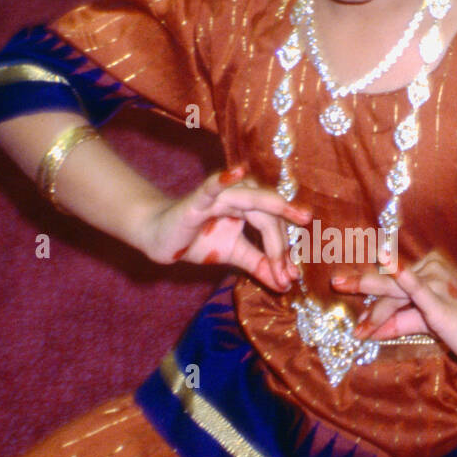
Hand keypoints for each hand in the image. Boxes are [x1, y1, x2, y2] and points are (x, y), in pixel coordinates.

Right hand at [138, 164, 311, 292]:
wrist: (160, 240)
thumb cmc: (197, 240)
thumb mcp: (234, 255)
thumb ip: (259, 265)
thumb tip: (285, 284)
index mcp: (248, 208)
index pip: (272, 225)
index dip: (282, 251)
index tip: (290, 277)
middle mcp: (237, 197)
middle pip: (267, 214)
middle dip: (281, 241)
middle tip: (291, 268)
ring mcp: (217, 196)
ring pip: (250, 198)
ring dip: (272, 207)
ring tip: (296, 214)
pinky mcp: (196, 200)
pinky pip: (212, 186)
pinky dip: (225, 178)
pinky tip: (240, 172)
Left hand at [330, 252, 456, 367]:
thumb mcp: (425, 323)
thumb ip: (400, 323)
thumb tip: (372, 332)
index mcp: (428, 271)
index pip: (392, 283)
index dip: (370, 292)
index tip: (351, 296)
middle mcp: (431, 271)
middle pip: (389, 282)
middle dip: (361, 283)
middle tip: (336, 283)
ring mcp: (435, 283)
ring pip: (395, 293)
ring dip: (373, 304)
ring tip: (349, 304)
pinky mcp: (438, 300)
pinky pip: (415, 287)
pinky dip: (399, 274)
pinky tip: (383, 261)